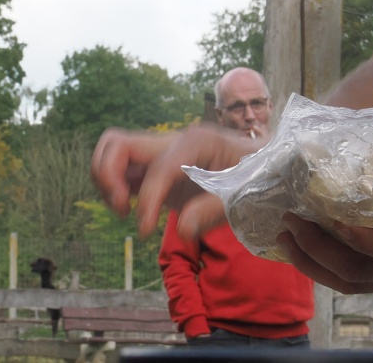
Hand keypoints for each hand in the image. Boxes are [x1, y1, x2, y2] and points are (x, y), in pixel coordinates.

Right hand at [90, 123, 258, 236]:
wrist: (266, 167)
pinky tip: (129, 210)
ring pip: (113, 151)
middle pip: (117, 144)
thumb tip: (185, 229)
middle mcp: (174, 142)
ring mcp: (163, 153)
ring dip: (106, 180)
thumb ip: (214, 210)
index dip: (147, 201)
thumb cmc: (259, 177)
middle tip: (123, 209)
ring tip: (123, 209)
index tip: (146, 231)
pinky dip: (113, 186)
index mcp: (197, 142)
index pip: (157, 168)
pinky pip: (121, 168)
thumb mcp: (245, 194)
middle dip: (108, 177)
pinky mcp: (158, 170)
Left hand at [275, 166, 372, 307]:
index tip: (325, 210)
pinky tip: (321, 238)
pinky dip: (336, 260)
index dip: (354, 233)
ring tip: (286, 236)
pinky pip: (366, 273)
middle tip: (287, 223)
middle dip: (317, 250)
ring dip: (317, 261)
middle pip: (356, 272)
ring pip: (355, 279)